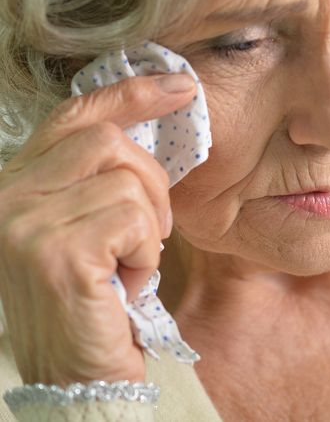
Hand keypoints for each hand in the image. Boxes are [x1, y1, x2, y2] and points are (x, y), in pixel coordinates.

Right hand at [0, 74, 196, 384]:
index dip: (128, 93)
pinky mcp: (54, 251)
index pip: (72, 116)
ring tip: (128, 265)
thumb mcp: (93, 228)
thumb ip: (99, 178)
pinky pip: (135, 219)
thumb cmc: (96, 301)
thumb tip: (154, 118)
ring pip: (127, 181)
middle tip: (149, 232)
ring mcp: (23, 223)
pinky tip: (125, 281)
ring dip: (150, 226)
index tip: (179, 85)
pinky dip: (146, 251)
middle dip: (150, 181)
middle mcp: (5, 198)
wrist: (80, 377)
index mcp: (13, 186)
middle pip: (108, 141)